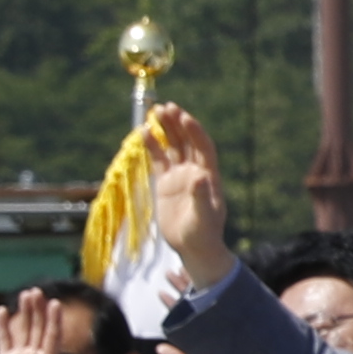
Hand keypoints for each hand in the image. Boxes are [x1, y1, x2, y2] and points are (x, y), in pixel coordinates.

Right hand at [0, 292, 64, 353]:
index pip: (52, 336)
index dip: (54, 320)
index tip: (56, 303)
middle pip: (38, 327)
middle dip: (38, 310)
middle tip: (36, 291)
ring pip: (23, 329)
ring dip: (24, 313)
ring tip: (25, 294)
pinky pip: (4, 339)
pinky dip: (3, 326)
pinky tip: (2, 311)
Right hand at [144, 103, 236, 289]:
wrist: (193, 247)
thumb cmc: (202, 233)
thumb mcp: (202, 217)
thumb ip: (200, 197)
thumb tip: (198, 177)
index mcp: (209, 175)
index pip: (203, 147)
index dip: (195, 131)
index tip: (184, 116)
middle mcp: (196, 171)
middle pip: (187, 141)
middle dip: (178, 124)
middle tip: (167, 106)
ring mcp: (180, 175)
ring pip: (173, 146)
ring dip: (166, 129)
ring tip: (155, 111)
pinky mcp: (166, 183)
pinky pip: (159, 159)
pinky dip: (152, 145)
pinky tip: (143, 131)